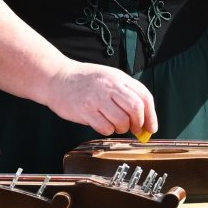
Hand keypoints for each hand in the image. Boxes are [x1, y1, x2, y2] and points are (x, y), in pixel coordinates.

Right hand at [39, 63, 157, 137]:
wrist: (56, 78)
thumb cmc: (84, 80)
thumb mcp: (108, 78)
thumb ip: (125, 93)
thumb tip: (143, 119)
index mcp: (118, 77)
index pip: (144, 96)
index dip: (151, 115)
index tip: (150, 127)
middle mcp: (109, 86)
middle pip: (136, 108)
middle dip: (139, 123)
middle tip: (134, 129)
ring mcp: (96, 98)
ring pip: (121, 121)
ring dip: (121, 128)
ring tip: (114, 125)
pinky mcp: (85, 110)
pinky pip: (105, 128)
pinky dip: (107, 130)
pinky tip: (101, 124)